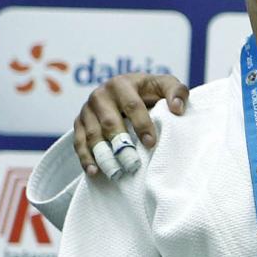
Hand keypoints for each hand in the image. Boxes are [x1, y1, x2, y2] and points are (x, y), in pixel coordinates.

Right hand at [73, 74, 188, 176]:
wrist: (125, 89)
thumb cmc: (149, 90)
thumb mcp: (165, 84)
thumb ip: (177, 92)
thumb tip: (177, 108)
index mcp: (122, 84)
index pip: (131, 105)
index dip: (142, 124)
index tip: (151, 143)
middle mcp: (101, 95)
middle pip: (109, 123)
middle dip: (121, 144)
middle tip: (132, 164)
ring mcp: (87, 109)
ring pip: (92, 134)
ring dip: (103, 155)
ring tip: (115, 172)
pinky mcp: (79, 122)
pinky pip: (78, 141)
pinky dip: (85, 157)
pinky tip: (94, 171)